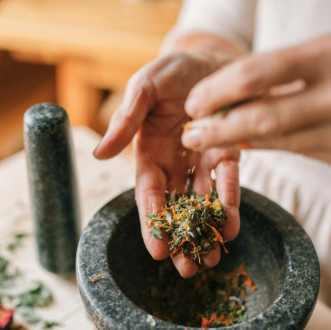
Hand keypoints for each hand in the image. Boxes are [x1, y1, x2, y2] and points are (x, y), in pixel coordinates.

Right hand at [94, 51, 240, 276]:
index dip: (151, 222)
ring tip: (211, 260)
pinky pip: (229, 182)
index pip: (148, 194)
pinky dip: (229, 204)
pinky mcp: (228, 153)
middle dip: (180, 238)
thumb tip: (99, 154)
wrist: (210, 58)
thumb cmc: (171, 70)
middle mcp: (175, 162)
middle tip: (187, 270)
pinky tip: (231, 228)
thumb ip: (125, 121)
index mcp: (149, 152)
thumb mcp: (144, 89)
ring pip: (202, 202)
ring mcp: (202, 161)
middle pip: (176, 207)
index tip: (156, 251)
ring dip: (206, 232)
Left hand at [182, 32, 330, 170]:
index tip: (193, 102)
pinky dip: (266, 147)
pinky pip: (296, 152)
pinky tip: (245, 143)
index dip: (215, 91)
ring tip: (207, 140)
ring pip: (275, 140)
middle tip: (190, 133)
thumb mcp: (330, 53)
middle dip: (215, 128)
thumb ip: (282, 75)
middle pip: (259, 117)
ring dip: (234, 142)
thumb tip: (227, 103)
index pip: (254, 75)